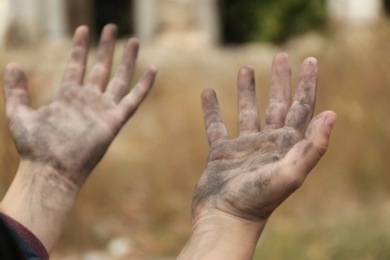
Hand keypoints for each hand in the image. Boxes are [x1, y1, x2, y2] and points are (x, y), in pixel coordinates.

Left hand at [1, 24, 155, 252]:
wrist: (51, 170)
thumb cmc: (34, 148)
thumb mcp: (19, 114)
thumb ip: (16, 90)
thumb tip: (12, 65)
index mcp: (68, 97)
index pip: (77, 66)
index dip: (80, 48)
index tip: (83, 29)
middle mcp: (88, 101)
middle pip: (101, 68)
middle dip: (106, 47)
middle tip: (111, 27)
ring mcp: (103, 109)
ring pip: (119, 79)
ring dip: (127, 60)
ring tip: (133, 39)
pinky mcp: (115, 120)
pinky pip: (133, 99)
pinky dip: (144, 86)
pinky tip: (152, 70)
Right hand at [179, 53, 335, 258]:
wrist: (225, 219)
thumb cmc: (258, 200)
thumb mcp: (290, 174)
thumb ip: (312, 148)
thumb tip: (332, 115)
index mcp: (286, 145)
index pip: (301, 108)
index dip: (307, 84)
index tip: (309, 61)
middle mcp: (267, 143)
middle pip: (277, 104)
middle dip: (281, 80)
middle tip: (281, 56)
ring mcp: (244, 147)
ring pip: (247, 111)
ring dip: (247, 90)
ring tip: (246, 68)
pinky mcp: (221, 153)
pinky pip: (216, 126)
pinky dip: (212, 109)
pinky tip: (208, 92)